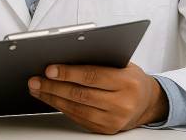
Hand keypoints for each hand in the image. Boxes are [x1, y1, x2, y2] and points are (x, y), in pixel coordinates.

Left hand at [28, 63, 168, 133]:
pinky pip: (78, 118)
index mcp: (126, 82)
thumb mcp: (121, 64)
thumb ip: (98, 61)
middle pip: (80, 95)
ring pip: (76, 109)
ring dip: (52, 98)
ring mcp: (114, 120)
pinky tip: (51, 99)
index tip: (49, 69)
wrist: (149, 103)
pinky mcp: (106, 130)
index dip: (68, 73)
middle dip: (53, 87)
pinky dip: (61, 108)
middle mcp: (122, 103)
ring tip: (37, 89)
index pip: (92, 76)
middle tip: (36, 80)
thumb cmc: (131, 79)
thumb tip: (64, 56)